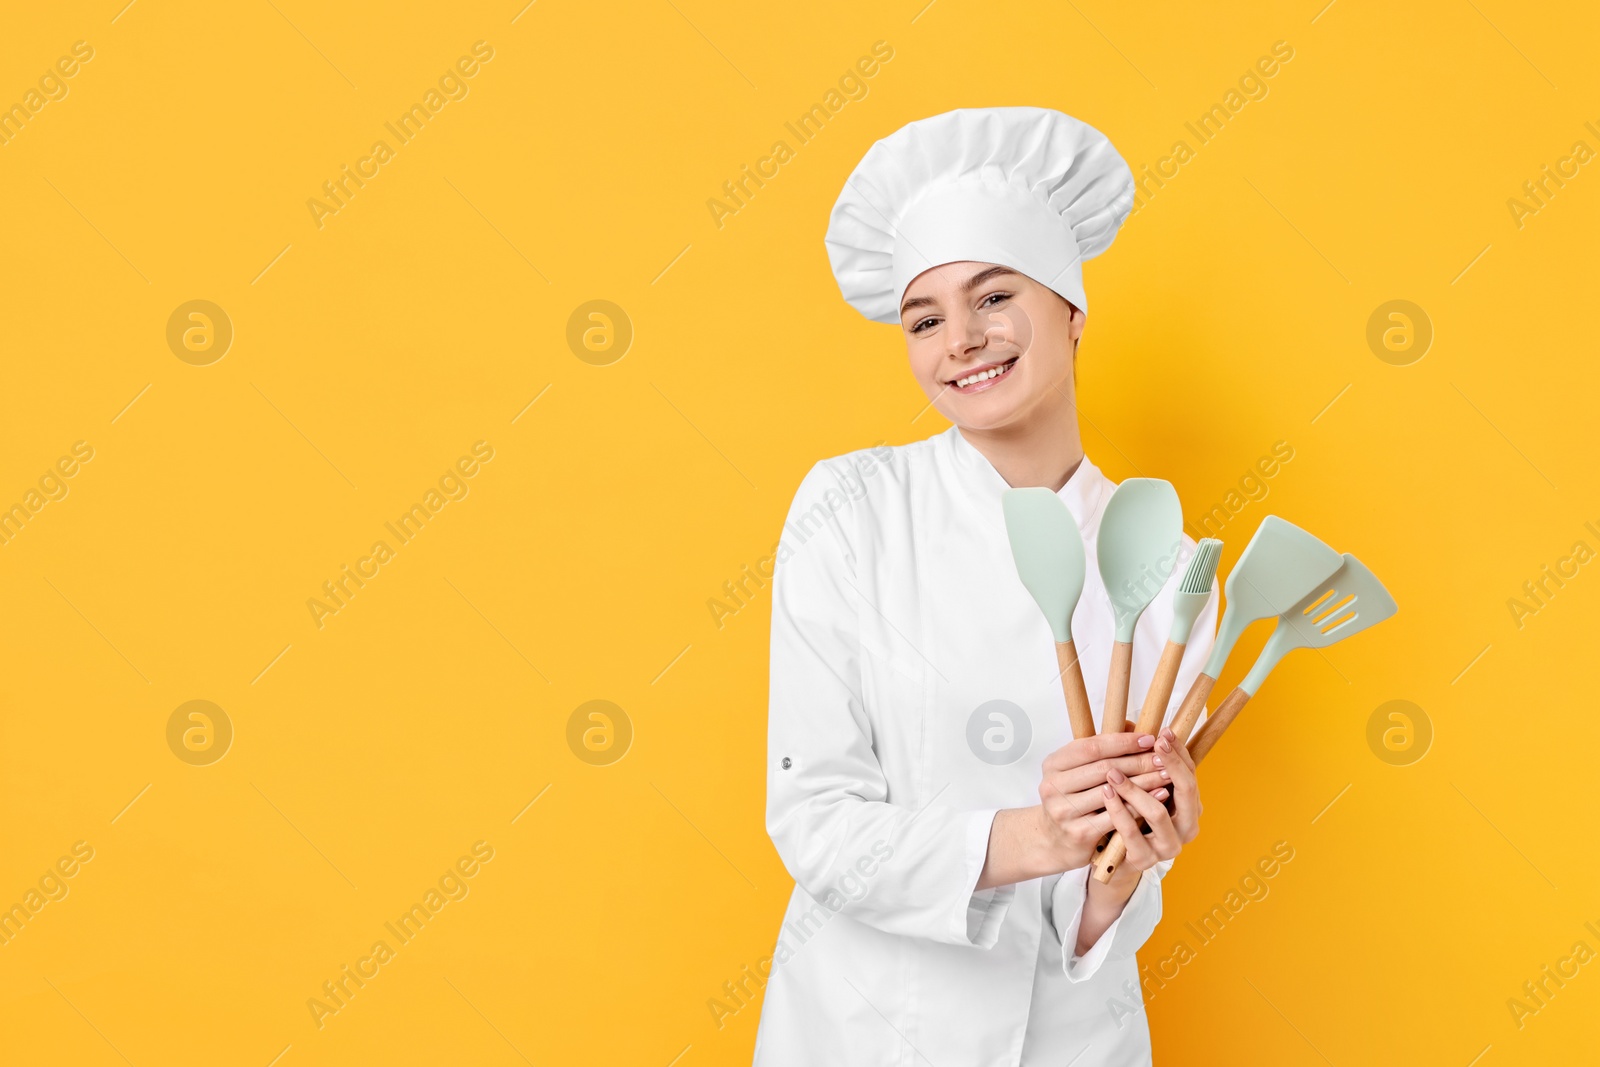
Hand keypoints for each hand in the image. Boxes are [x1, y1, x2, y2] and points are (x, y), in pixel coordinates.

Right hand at [1035, 732, 1169, 871]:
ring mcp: (1064, 811)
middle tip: (1162, 758)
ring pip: (1113, 793)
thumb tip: (1133, 726)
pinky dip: (1140, 805)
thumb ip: (1102, 749)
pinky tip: (1159, 796)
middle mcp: (1053, 786)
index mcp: (1053, 764)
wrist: (1056, 841)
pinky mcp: (1079, 833)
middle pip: (1104, 769)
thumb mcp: (1078, 770)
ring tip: (1166, 775)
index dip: (1123, 742)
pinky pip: (1116, 816)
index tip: (1149, 739)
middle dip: (1138, 761)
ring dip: (1144, 782)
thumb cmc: (1073, 800)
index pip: (1092, 747)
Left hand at [1100, 727, 1200, 873]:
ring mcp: (1168, 846)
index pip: (1191, 773)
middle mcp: (1187, 827)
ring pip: (1158, 812)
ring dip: (1136, 788)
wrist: (1113, 856)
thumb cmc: (1129, 813)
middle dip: (1170, 763)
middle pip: (1186, 790)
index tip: (1164, 731)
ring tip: (1114, 771)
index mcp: (1189, 806)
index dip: (1178, 751)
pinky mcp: (1144, 860)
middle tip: (1153, 743)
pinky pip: (1132, 833)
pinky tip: (1106, 794)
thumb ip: (1142, 762)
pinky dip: (1118, 812)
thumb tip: (1135, 725)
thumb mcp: (1139, 786)